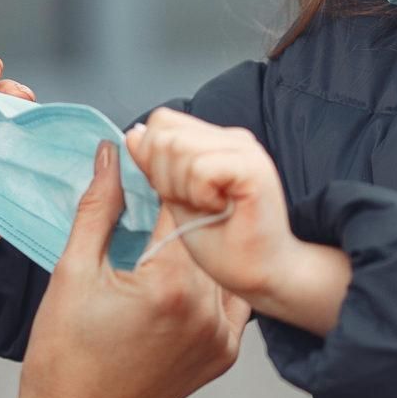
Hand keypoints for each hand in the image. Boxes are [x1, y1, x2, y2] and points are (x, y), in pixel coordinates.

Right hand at [14, 143, 250, 397]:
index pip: (178, 204)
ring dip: (198, 240)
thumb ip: (98, 209)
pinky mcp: (224, 354)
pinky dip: (209, 279)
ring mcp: (222, 336)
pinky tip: (181, 269)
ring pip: (220, 263)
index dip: (161, 172)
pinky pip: (228, 299)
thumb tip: (110, 156)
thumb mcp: (72, 273)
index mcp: (170, 287)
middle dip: (181, 202)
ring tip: (166, 225)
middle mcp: (207, 310)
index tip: (144, 153)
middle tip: (156, 180)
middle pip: (205, 232)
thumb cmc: (63, 359)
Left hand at [124, 108, 349, 331]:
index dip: (154, 160)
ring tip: (210, 207)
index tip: (179, 193)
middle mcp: (232, 138)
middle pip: (164, 135)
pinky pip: (200, 168)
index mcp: (216, 141)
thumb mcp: (176, 198)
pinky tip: (220, 209)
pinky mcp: (253, 168)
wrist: (261, 275)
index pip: (162, 122)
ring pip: (178, 148)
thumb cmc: (226, 244)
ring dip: (183, 189)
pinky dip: (200, 195)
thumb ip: (156, 165)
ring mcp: (245, 150)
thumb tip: (134, 133)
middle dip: (165, 178)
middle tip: (197, 204)